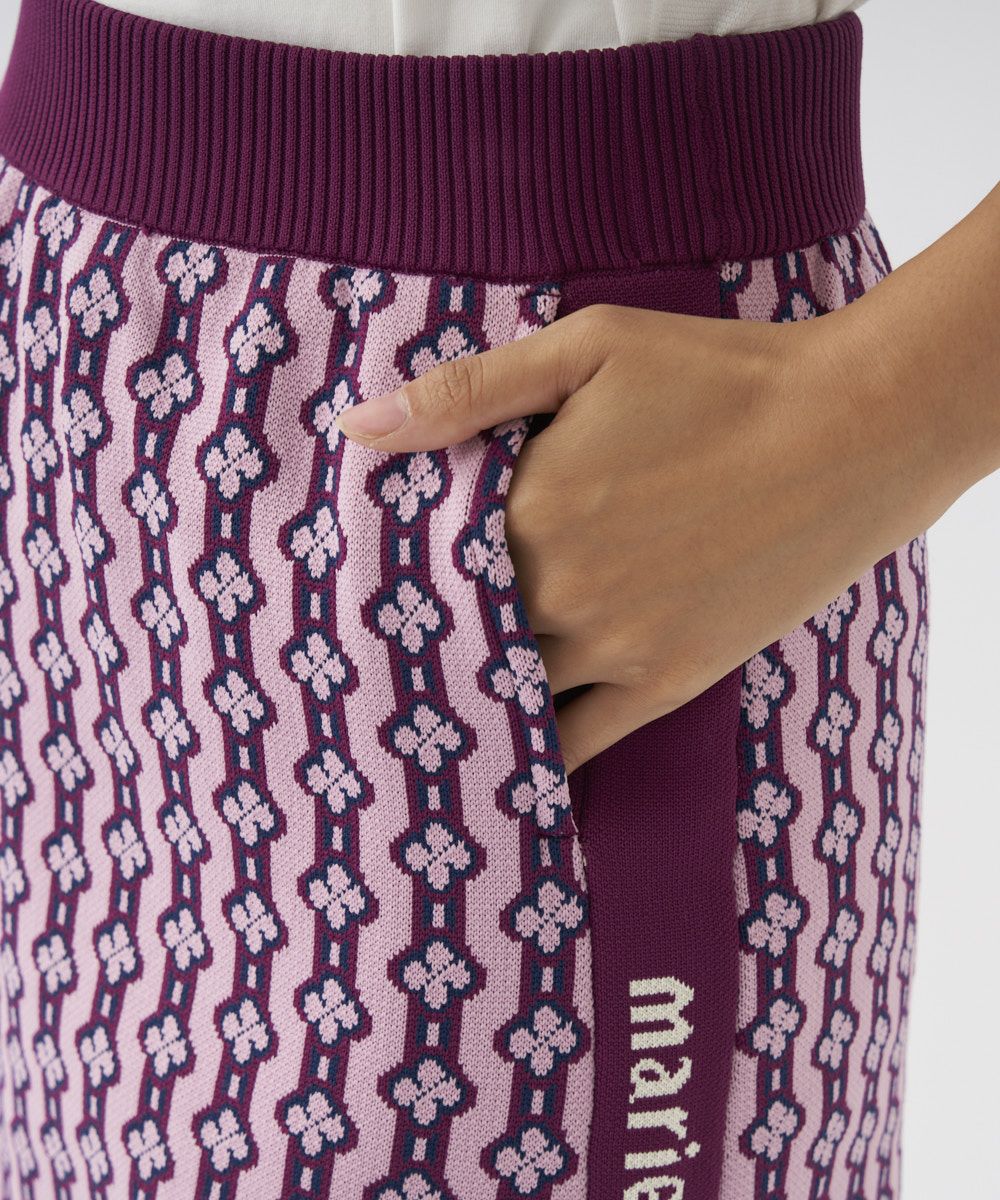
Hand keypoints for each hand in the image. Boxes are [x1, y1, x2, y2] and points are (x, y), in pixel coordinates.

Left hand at [335, 280, 975, 773]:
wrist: (855, 430)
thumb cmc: (720, 376)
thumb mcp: (587, 347)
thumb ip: (466, 391)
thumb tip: (355, 426)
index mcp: (527, 510)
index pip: (420, 564)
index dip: (388, 578)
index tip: (349, 594)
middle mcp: (560, 590)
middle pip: (455, 637)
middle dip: (415, 645)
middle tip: (365, 669)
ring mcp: (616, 645)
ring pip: (508, 695)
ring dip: (463, 705)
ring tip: (413, 724)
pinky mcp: (670, 679)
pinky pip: (578, 743)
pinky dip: (533, 761)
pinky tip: (500, 771)